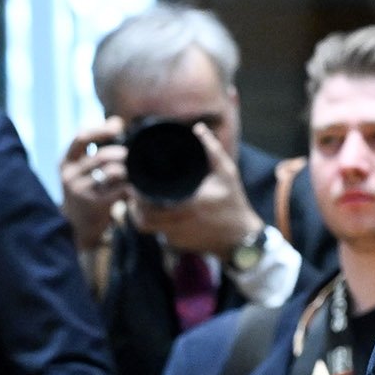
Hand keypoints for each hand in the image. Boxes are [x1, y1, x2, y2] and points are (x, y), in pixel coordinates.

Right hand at [59, 118, 127, 249]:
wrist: (75, 225)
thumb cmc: (84, 190)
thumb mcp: (81, 169)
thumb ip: (95, 147)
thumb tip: (116, 121)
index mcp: (66, 161)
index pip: (80, 138)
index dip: (100, 130)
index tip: (117, 127)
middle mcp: (70, 174)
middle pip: (101, 156)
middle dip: (121, 154)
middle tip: (130, 156)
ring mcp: (80, 190)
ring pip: (111, 172)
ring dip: (126, 170)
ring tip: (132, 172)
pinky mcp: (93, 204)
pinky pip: (118, 190)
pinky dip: (129, 187)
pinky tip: (133, 188)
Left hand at [133, 123, 263, 259]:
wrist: (240, 238)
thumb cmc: (233, 203)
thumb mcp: (227, 174)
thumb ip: (212, 150)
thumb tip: (199, 129)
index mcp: (186, 207)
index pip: (148, 208)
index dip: (137, 197)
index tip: (136, 183)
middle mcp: (177, 226)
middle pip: (141, 220)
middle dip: (134, 205)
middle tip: (135, 189)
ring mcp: (176, 238)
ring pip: (147, 228)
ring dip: (142, 214)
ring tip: (143, 198)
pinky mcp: (177, 245)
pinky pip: (158, 232)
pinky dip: (156, 221)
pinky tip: (160, 209)